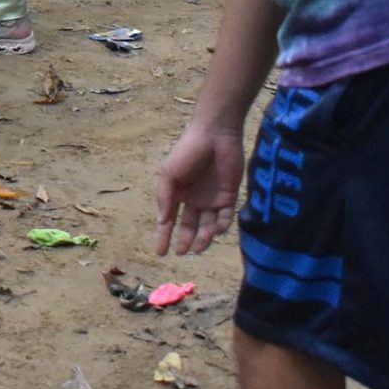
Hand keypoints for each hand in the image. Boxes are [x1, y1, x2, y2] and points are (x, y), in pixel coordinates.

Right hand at [154, 119, 244, 256]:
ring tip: (197, 247)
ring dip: (202, 238)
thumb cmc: (186, 152)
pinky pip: (224, 217)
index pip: (169, 220)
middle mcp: (194, 199)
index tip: (159, 252)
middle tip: (181, 253)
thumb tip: (162, 221)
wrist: (214, 135)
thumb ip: (165, 198)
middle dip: (185, 240)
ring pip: (207, 226)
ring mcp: (212, 199)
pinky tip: (213, 231)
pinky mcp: (229, 197)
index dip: (163, 235)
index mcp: (177, 193)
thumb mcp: (168, 175)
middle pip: (189, 226)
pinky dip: (219, 227)